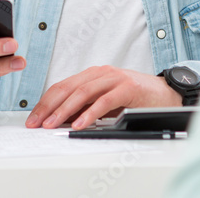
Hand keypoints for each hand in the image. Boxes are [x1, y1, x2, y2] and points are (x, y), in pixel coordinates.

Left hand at [25, 65, 182, 130]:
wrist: (166, 93)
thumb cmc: (135, 97)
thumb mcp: (105, 100)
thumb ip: (86, 105)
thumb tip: (61, 119)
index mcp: (93, 74)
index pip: (62, 86)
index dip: (45, 102)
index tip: (34, 118)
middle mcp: (101, 73)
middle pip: (67, 88)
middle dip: (49, 106)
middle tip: (37, 123)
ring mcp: (114, 78)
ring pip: (83, 93)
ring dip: (65, 111)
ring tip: (52, 125)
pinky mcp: (128, 87)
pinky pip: (105, 101)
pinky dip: (90, 113)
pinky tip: (80, 124)